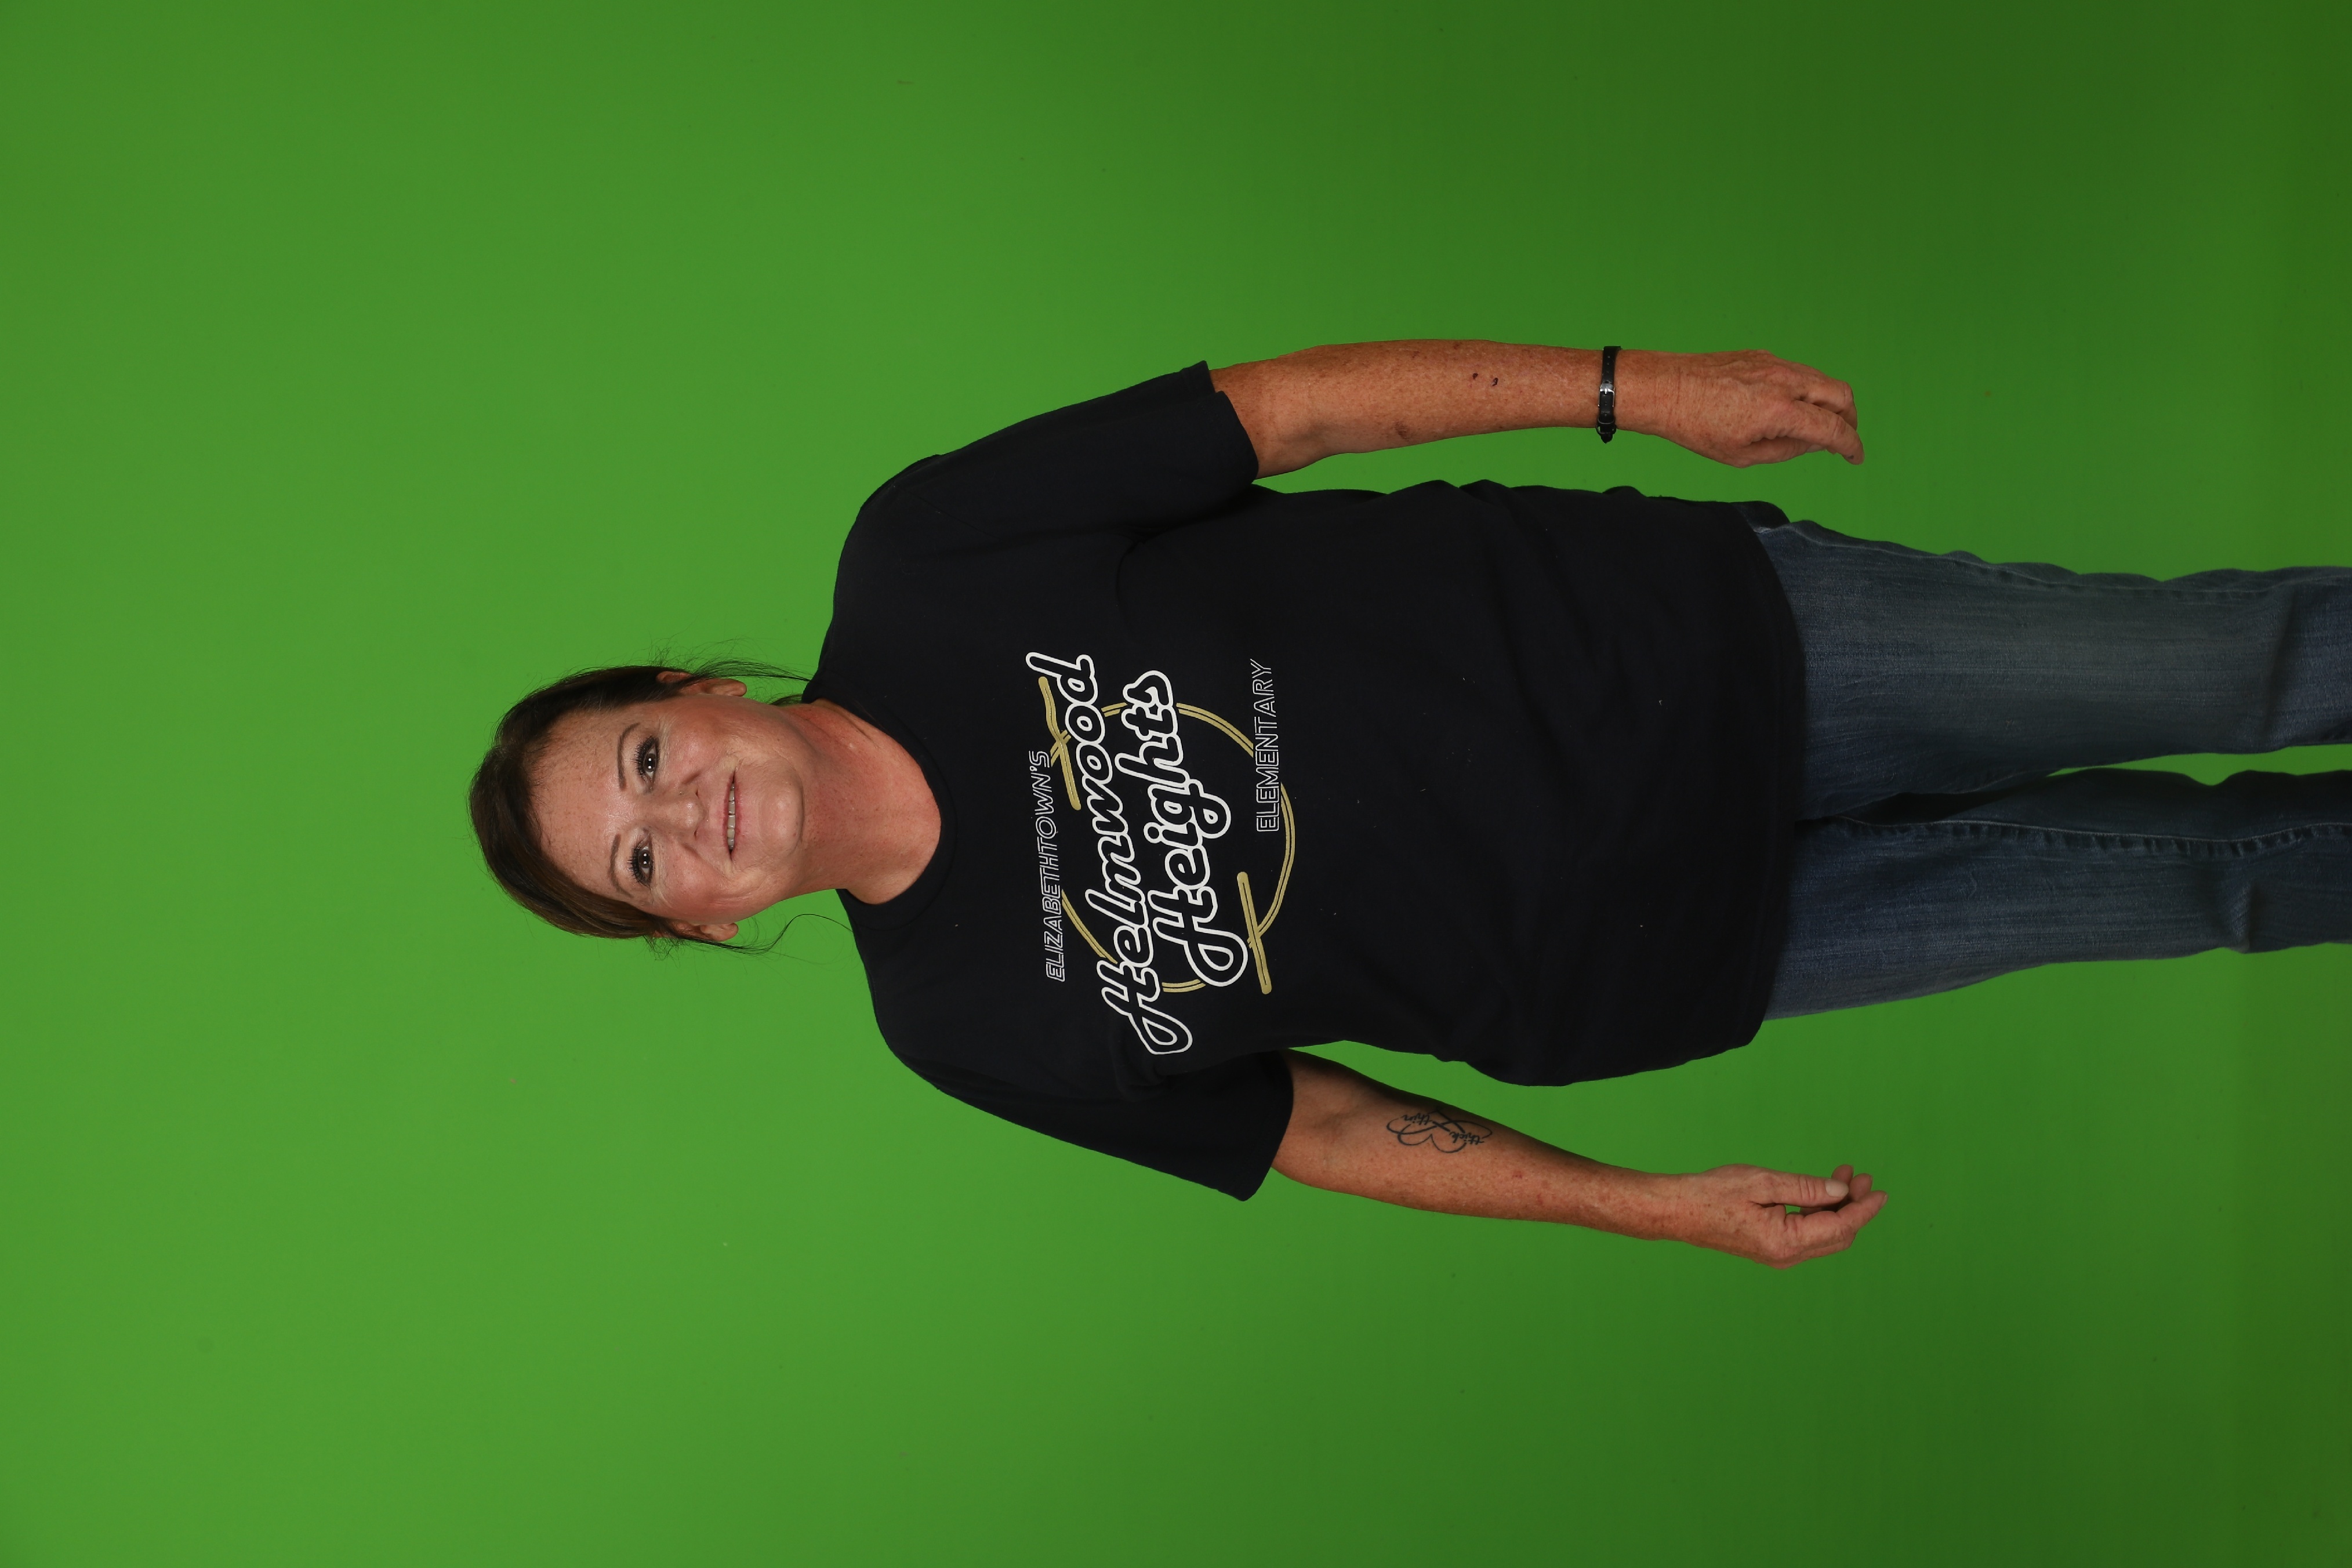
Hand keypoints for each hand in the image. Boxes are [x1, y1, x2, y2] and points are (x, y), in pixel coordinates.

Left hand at [1623, 350, 1863, 467]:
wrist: (1664, 389)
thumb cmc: (1695, 426)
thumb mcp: (1742, 456)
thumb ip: (1786, 450)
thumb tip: (1815, 443)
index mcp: (1779, 410)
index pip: (1832, 428)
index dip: (1851, 445)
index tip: (1855, 457)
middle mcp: (1783, 381)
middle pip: (1841, 395)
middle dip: (1850, 419)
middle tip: (1842, 439)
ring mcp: (1774, 363)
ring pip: (1822, 380)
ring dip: (1830, 403)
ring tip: (1815, 427)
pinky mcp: (1763, 356)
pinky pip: (1799, 372)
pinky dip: (1808, 390)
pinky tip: (1792, 408)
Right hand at [1653, 1163, 1887, 1267]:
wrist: (1679, 1210)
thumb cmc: (1714, 1194)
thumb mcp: (1763, 1183)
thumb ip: (1805, 1188)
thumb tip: (1841, 1191)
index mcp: (1786, 1242)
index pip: (1840, 1227)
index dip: (1863, 1209)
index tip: (1879, 1191)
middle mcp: (1786, 1255)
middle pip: (1837, 1235)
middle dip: (1854, 1206)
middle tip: (1861, 1177)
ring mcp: (1779, 1254)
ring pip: (1824, 1234)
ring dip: (1837, 1206)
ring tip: (1844, 1176)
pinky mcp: (1771, 1247)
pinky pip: (1807, 1233)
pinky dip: (1819, 1212)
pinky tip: (1820, 1191)